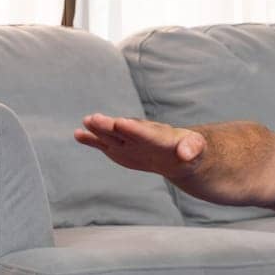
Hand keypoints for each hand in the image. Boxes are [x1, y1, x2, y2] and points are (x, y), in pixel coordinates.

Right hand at [74, 113, 204, 179]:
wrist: (177, 155)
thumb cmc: (190, 149)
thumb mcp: (196, 149)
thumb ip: (192, 149)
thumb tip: (186, 154)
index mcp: (159, 136)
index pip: (145, 132)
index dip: (134, 129)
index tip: (120, 123)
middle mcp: (140, 135)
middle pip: (123, 130)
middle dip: (110, 125)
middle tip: (94, 119)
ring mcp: (128, 141)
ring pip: (111, 135)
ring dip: (99, 129)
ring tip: (86, 122)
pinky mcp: (119, 148)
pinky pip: (104, 144)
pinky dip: (91, 140)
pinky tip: (78, 134)